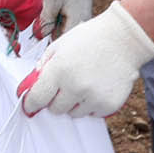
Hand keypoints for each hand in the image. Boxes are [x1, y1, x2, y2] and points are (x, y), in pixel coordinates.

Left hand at [15, 0, 153, 117]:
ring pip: (74, 113)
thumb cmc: (90, 38)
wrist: (124, 39)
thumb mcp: (60, 44)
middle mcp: (75, 87)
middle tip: (63, 87)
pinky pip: (92, 114)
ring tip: (84, 83)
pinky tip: (97, 87)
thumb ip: (44, 64)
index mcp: (59, 70)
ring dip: (74, 103)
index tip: (29, 106)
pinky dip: (91, 105)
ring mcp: (93, 98)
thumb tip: (34, 83)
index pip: (38, 98)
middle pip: (55, 109)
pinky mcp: (109, 105)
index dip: (30, 104)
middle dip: (55, 100)